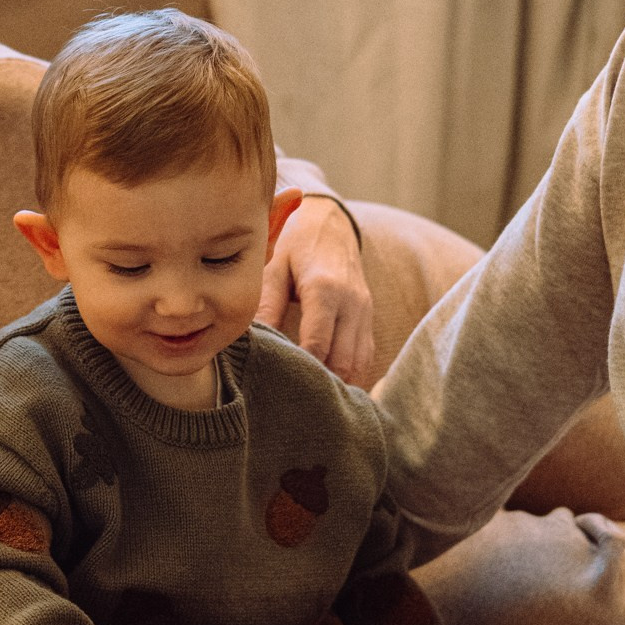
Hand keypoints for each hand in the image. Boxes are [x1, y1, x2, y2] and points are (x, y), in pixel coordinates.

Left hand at [257, 197, 374, 384]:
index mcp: (325, 288)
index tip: (279, 385)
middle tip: (291, 402)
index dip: (301, 370)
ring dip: (337, 383)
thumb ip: (267, 306)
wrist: (328, 222)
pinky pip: (366, 356)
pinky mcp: (369, 318)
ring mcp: (365, 311)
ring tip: (309, 399)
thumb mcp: (274, 267)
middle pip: (343, 360)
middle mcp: (352, 302)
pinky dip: (350, 375)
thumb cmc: (294, 243)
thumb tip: (255, 344)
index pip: (318, 343)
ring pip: (359, 363)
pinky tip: (328, 387)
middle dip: (320, 384)